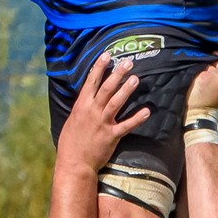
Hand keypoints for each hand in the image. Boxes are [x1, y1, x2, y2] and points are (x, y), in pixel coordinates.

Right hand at [55, 54, 145, 173]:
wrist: (74, 162)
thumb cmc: (71, 142)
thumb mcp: (72, 120)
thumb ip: (82, 108)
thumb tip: (88, 97)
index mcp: (81, 106)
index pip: (91, 82)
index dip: (99, 67)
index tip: (107, 55)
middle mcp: (92, 111)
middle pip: (106, 88)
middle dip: (117, 74)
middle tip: (128, 62)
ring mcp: (102, 123)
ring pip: (116, 102)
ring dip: (126, 90)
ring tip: (135, 78)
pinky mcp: (111, 135)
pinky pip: (127, 125)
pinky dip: (137, 118)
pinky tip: (147, 111)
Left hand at [183, 52, 217, 128]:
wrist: (198, 118)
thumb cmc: (209, 106)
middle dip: (212, 64)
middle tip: (204, 78)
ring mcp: (217, 78)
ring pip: (209, 62)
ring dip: (202, 68)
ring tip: (198, 81)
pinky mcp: (205, 77)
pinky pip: (199, 65)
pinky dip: (194, 70)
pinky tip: (193, 80)